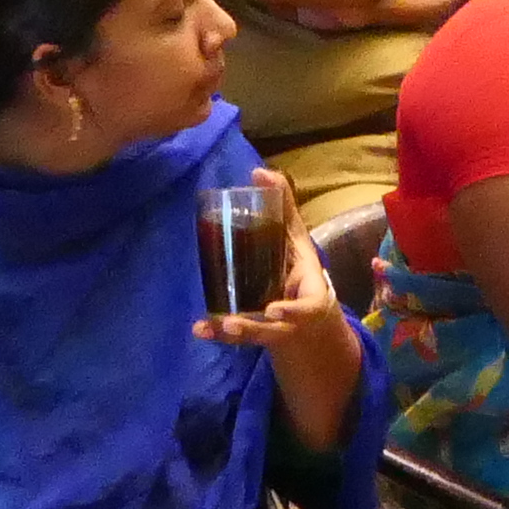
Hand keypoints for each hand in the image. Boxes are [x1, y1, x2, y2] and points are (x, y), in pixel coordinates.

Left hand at [198, 166, 361, 365]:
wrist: (308, 313)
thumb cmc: (300, 268)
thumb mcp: (295, 237)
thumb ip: (283, 207)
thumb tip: (258, 171)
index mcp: (309, 293)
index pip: (308, 307)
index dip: (293, 312)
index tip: (273, 311)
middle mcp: (293, 317)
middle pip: (275, 329)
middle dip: (253, 328)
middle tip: (231, 324)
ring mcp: (275, 329)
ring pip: (255, 336)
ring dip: (232, 333)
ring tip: (210, 327)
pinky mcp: (256, 333)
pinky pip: (236, 337)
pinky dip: (216, 333)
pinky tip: (198, 329)